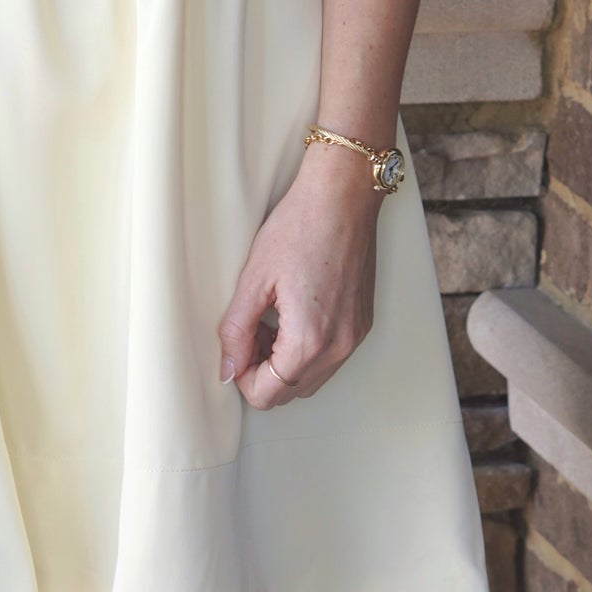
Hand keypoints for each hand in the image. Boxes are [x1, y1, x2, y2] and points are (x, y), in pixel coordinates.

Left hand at [215, 140, 381, 408]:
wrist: (343, 197)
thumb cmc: (300, 227)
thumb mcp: (254, 278)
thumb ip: (236, 330)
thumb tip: (228, 368)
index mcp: (309, 340)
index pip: (269, 394)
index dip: (242, 377)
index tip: (235, 348)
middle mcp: (339, 348)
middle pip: (291, 391)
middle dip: (263, 371)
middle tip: (249, 331)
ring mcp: (355, 338)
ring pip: (311, 378)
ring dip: (285, 362)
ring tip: (269, 319)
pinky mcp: (362, 324)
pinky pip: (330, 357)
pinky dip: (307, 349)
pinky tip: (293, 313)